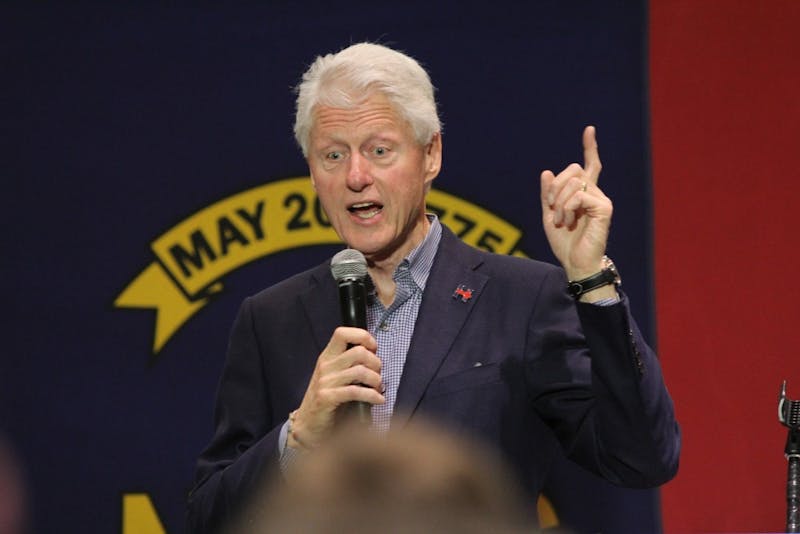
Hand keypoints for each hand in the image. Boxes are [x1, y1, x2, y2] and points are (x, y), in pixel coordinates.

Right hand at [289, 327, 383, 447]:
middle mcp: (325, 366)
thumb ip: (351, 364)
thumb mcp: (338, 377)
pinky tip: (379, 400)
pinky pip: (355, 391)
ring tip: (378, 389)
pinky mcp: (327, 398)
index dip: (362, 336)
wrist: (310, 427)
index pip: (342, 333)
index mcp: (327, 357)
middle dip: (376, 363)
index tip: (373, 349)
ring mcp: (325, 382)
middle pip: (359, 352)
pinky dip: (372, 395)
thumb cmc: (330, 401)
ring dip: (375, 380)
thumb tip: (375, 356)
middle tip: (377, 375)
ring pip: (360, 371)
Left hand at [540, 126, 612, 280]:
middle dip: (555, 186)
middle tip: (552, 208)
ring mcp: (601, 199)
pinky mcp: (604, 207)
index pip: (589, 166)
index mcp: (583, 194)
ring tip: (561, 221)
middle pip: (573, 170)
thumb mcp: (549, 216)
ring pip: (574, 182)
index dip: (590, 147)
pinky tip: (568, 221)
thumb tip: (546, 171)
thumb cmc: (564, 243)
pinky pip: (579, 195)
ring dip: (559, 202)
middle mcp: (595, 193)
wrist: (575, 263)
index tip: (590, 129)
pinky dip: (567, 208)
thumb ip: (548, 195)